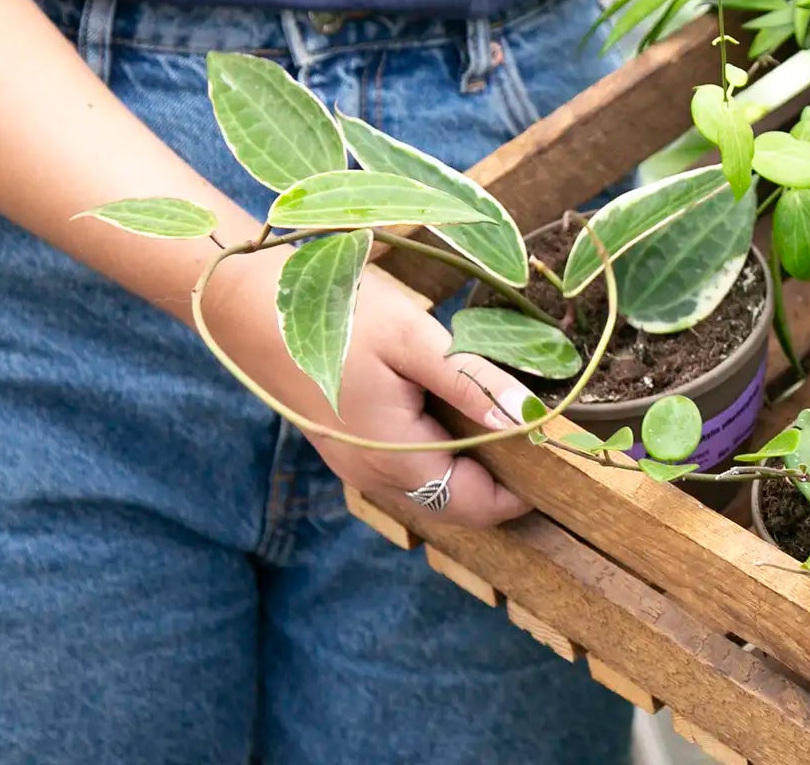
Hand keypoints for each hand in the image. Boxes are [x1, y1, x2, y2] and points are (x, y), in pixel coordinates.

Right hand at [203, 249, 539, 525]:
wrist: (247, 303)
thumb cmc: (337, 314)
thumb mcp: (414, 339)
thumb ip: (472, 382)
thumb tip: (532, 420)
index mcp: (397, 459)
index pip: (480, 506)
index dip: (526, 488)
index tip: (563, 450)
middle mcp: (374, 476)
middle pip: (457, 501)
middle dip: (503, 475)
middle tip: (541, 427)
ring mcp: (355, 463)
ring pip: (432, 483)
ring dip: (471, 460)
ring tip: (503, 412)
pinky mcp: (344, 443)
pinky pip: (406, 463)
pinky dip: (440, 447)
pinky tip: (450, 405)